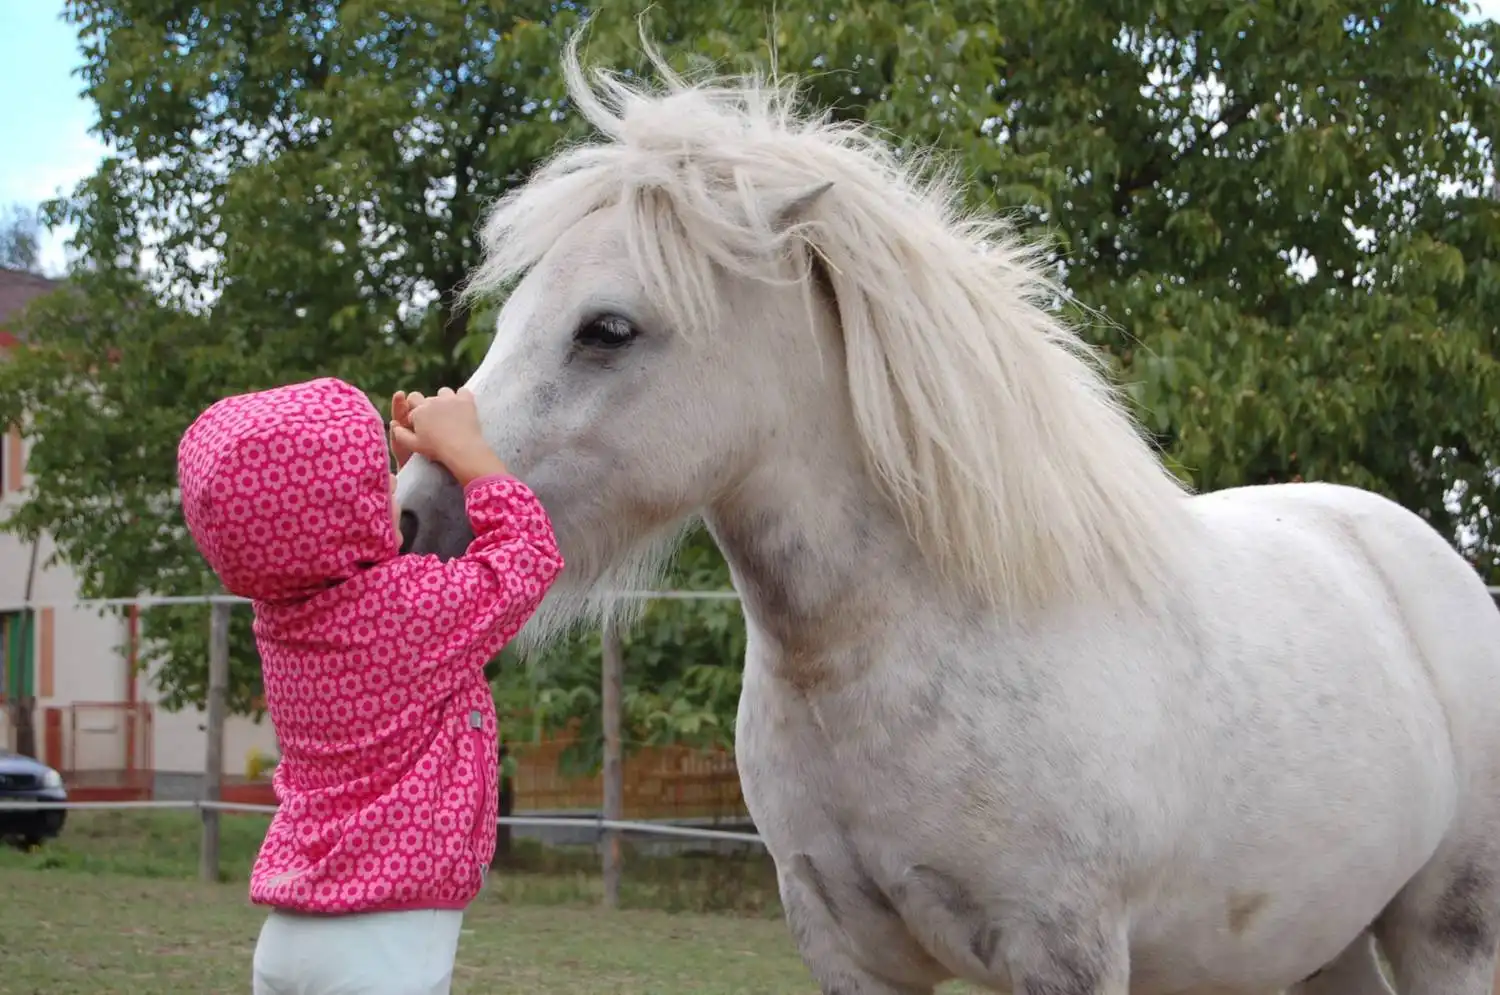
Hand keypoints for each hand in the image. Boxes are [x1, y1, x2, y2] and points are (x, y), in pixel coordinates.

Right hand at [392, 387, 508, 484]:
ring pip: (444, 392)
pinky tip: (463, 407)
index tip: (422, 421)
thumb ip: (400, 434)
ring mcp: (449, 399)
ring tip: (449, 413)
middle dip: (430, 407)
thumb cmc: (436, 449)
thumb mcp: (414, 445)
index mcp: (418, 411)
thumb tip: (394, 424)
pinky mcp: (465, 400)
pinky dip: (462, 397)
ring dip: (444, 400)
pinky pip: (463, 391)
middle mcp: (432, 401)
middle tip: (436, 421)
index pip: (412, 399)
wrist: (462, 449)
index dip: (416, 410)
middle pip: (428, 398)